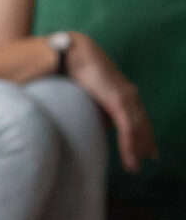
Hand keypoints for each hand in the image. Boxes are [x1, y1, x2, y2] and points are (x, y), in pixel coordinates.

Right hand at [65, 32, 156, 172]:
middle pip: (143, 124)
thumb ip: (94, 104)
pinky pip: (128, 128)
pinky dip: (130, 144)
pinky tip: (130, 157)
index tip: (146, 148)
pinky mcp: (119, 101)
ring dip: (137, 149)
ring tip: (133, 167)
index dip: (144, 132)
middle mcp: (129, 93)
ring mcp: (126, 97)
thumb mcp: (87, 90)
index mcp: (122, 89)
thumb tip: (95, 120)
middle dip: (145, 144)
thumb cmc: (74, 68)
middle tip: (145, 161)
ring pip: (138, 129)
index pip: (139, 115)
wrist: (72, 52)